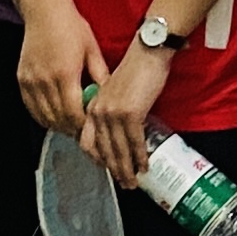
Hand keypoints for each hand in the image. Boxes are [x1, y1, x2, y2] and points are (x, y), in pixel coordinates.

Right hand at [17, 6, 107, 137]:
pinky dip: (42, 116)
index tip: (91, 128)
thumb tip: (109, 96)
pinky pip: (31, 107)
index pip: (73, 113)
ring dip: (57, 124)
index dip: (83, 126)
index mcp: (65, 74)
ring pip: (43, 116)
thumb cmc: (71, 26)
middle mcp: (45, 79)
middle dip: (72, 129)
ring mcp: (31, 80)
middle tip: (83, 132)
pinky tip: (53, 116)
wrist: (45, 11)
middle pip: (58, 118)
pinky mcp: (22, 79)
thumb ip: (100, 75)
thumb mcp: (92, 50)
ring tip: (70, 126)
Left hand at [84, 40, 166, 188]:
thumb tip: (121, 130)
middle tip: (124, 183)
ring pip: (118, 150)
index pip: (88, 141)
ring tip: (134, 181)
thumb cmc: (137, 69)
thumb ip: (112, 108)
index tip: (109, 170)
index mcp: (93, 105)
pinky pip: (135, 142)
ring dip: (127, 169)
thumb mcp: (116, 91)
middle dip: (114, 170)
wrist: (148, 52)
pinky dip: (139, 157)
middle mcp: (98, 111)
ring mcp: (113, 113)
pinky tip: (144, 166)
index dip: (99, 159)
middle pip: (103, 150)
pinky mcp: (130, 113)